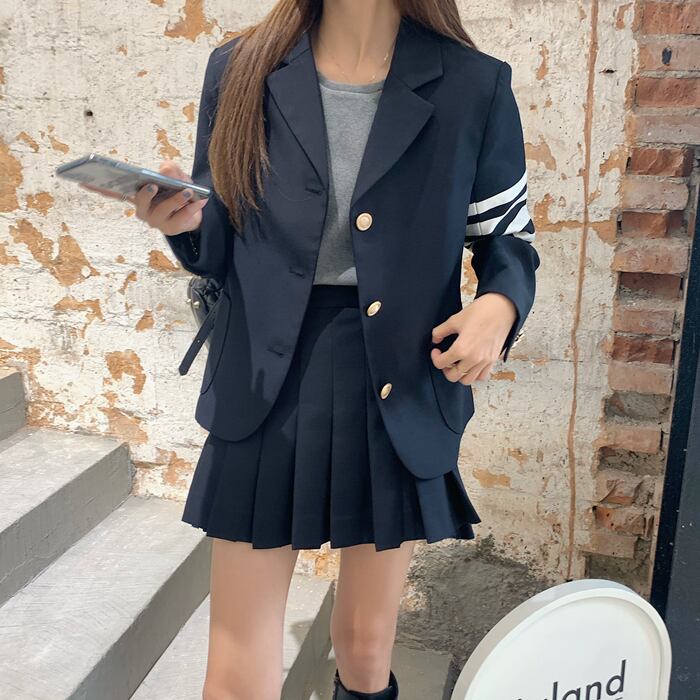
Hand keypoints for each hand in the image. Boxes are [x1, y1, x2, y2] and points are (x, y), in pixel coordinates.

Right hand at [79, 159, 208, 236]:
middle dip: (146, 194)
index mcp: (136, 194)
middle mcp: (142, 209)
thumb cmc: (179, 189)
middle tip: (153, 185)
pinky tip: (199, 201)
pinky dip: (191, 209)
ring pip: (162, 211)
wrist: (196, 209)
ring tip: (187, 191)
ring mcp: (156, 221)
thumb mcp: (176, 174)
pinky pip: (180, 220)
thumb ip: (171, 169)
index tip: (82, 180)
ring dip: (175, 200)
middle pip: (140, 202)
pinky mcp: (172, 229)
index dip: (97, 187)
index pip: (114, 192)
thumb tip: (165, 171)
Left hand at [430, 293, 517, 384]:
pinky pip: (482, 376)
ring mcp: (484, 361)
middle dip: (445, 368)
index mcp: (461, 349)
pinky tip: (470, 365)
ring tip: (457, 364)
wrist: (501, 309)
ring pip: (467, 380)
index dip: (435, 357)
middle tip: (445, 359)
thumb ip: (441, 331)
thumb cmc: (480, 312)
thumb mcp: (454, 320)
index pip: (441, 363)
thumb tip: (435, 338)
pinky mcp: (492, 360)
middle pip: (453, 376)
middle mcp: (473, 359)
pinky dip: (474, 374)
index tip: (436, 351)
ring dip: (459, 374)